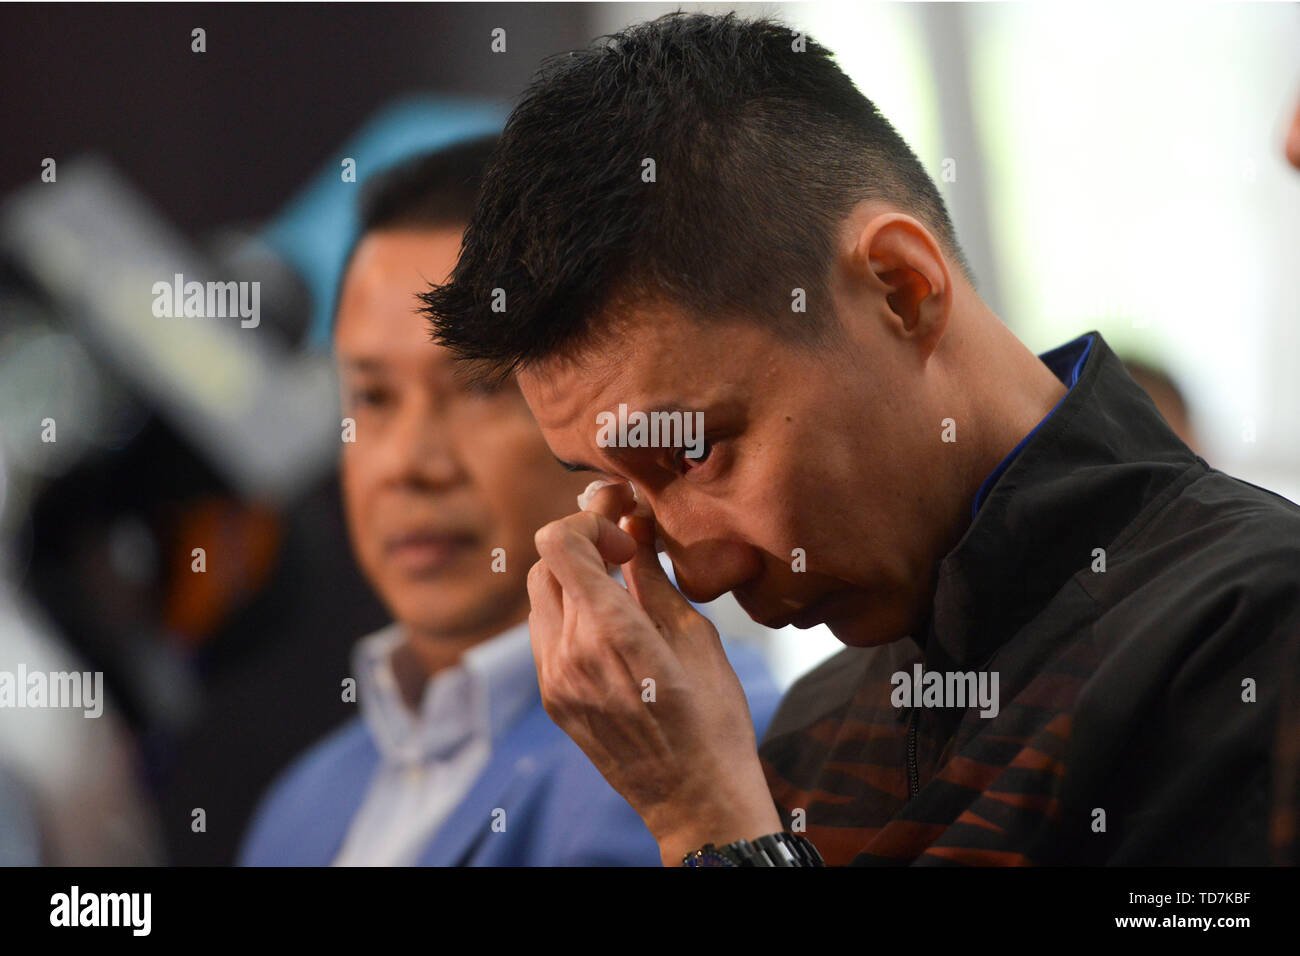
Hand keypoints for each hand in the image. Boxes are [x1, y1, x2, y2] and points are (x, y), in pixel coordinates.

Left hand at [527, 480, 781, 864]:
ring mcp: (553, 679)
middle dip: (582, 548)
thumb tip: (635, 528)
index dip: (588, 524)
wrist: (694, 799)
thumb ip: (653, 578)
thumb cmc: (712, 720)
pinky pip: (544, 636)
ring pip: (540, 599)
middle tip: (625, 556)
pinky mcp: (552, 700)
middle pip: (544, 564)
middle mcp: (567, 652)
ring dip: (573, 582)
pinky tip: (610, 632)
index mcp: (608, 631)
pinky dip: (569, 616)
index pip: (556, 543)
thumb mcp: (697, 637)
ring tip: (621, 596)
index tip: (626, 540)